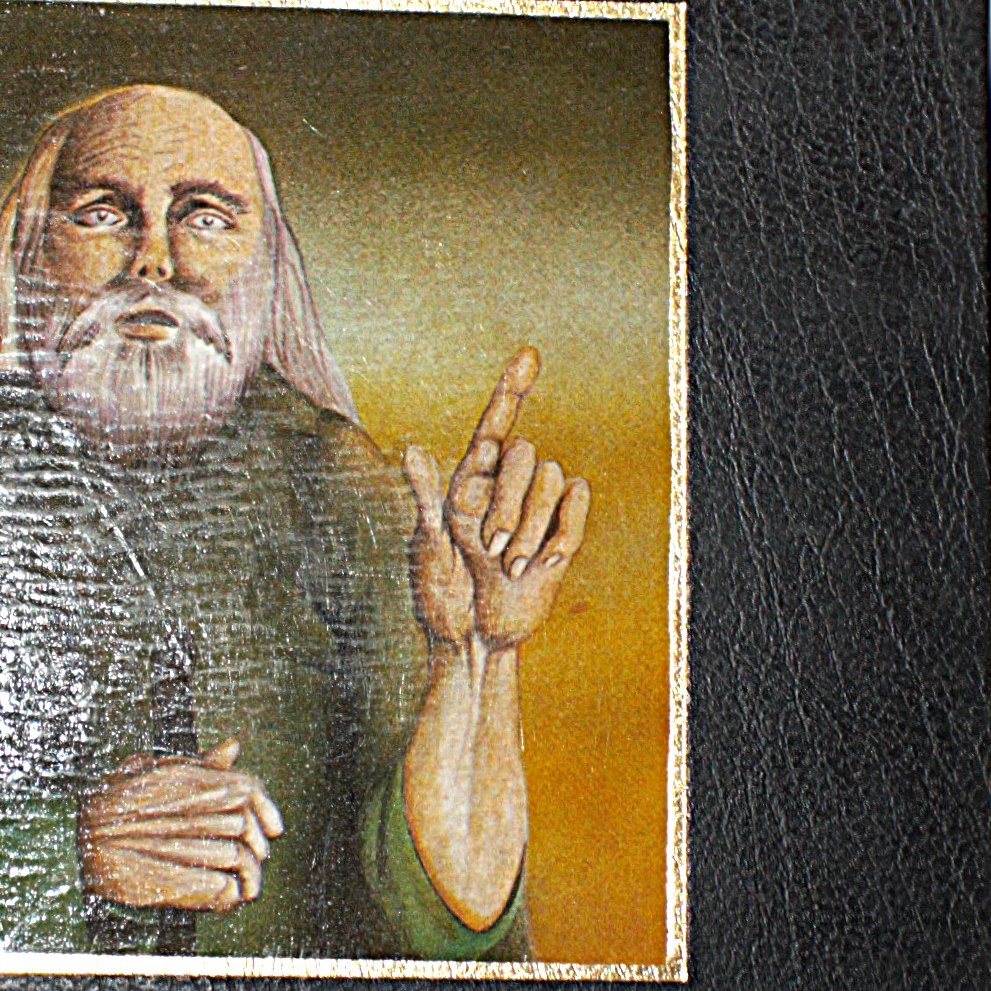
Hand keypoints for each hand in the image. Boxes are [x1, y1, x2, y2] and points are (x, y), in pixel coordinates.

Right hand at [77, 737, 283, 912]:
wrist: (71, 843)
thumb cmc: (114, 807)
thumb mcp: (154, 775)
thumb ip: (198, 764)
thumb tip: (234, 746)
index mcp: (187, 780)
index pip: (248, 788)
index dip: (267, 810)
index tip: (275, 830)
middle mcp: (186, 807)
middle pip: (245, 825)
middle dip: (257, 848)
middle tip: (256, 862)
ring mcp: (179, 844)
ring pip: (236, 857)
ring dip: (247, 876)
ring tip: (245, 887)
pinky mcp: (172, 882)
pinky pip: (222, 890)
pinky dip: (229, 896)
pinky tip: (225, 898)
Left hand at [401, 348, 590, 652]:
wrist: (476, 636)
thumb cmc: (441, 593)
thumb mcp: (426, 546)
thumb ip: (425, 496)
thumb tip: (412, 447)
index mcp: (469, 480)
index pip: (495, 424)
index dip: (512, 388)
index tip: (530, 354)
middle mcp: (505, 485)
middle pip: (523, 454)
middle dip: (507, 503)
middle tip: (489, 548)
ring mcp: (537, 506)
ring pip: (551, 478)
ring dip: (529, 527)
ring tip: (507, 565)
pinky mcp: (564, 529)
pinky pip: (578, 501)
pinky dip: (561, 530)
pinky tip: (541, 563)